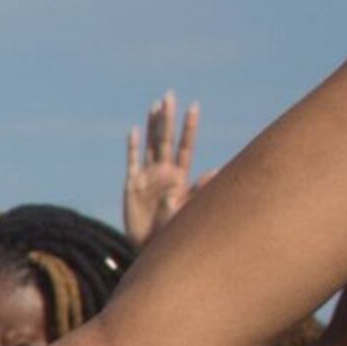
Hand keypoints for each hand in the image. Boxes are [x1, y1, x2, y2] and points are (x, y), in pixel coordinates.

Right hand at [123, 92, 200, 245]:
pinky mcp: (132, 187)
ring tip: (155, 106)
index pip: (184, 147)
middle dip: (168, 119)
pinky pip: (132, 164)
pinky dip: (133, 148)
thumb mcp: (190, 211)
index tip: (194, 107)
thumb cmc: (174, 232)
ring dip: (152, 127)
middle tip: (171, 96)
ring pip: (149, 147)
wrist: (152, 249)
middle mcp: (163, 173)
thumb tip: (215, 171)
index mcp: (179, 177)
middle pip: (165, 140)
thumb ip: (199, 190)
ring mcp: (147, 178)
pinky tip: (134, 131)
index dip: (188, 128)